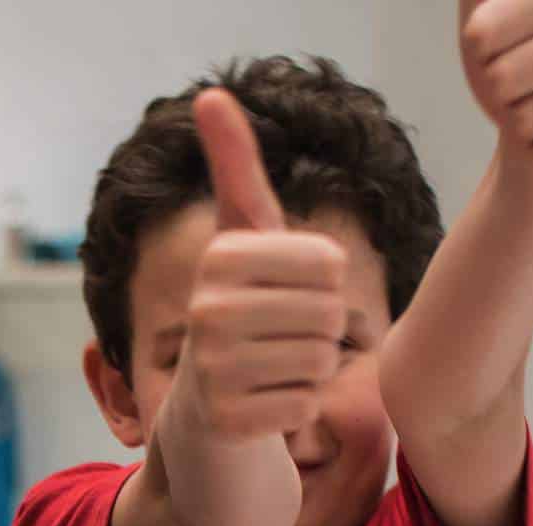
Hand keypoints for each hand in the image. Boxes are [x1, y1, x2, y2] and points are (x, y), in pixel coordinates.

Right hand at [173, 89, 348, 442]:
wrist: (201, 407)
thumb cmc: (241, 308)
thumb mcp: (244, 236)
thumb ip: (236, 168)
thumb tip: (211, 96)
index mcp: (219, 259)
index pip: (331, 264)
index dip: (326, 282)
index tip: (287, 292)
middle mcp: (206, 312)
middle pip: (330, 313)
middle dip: (320, 328)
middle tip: (282, 337)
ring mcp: (211, 371)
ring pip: (321, 359)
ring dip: (310, 368)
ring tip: (273, 366)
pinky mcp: (226, 422)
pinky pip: (306, 405)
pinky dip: (296, 407)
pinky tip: (265, 402)